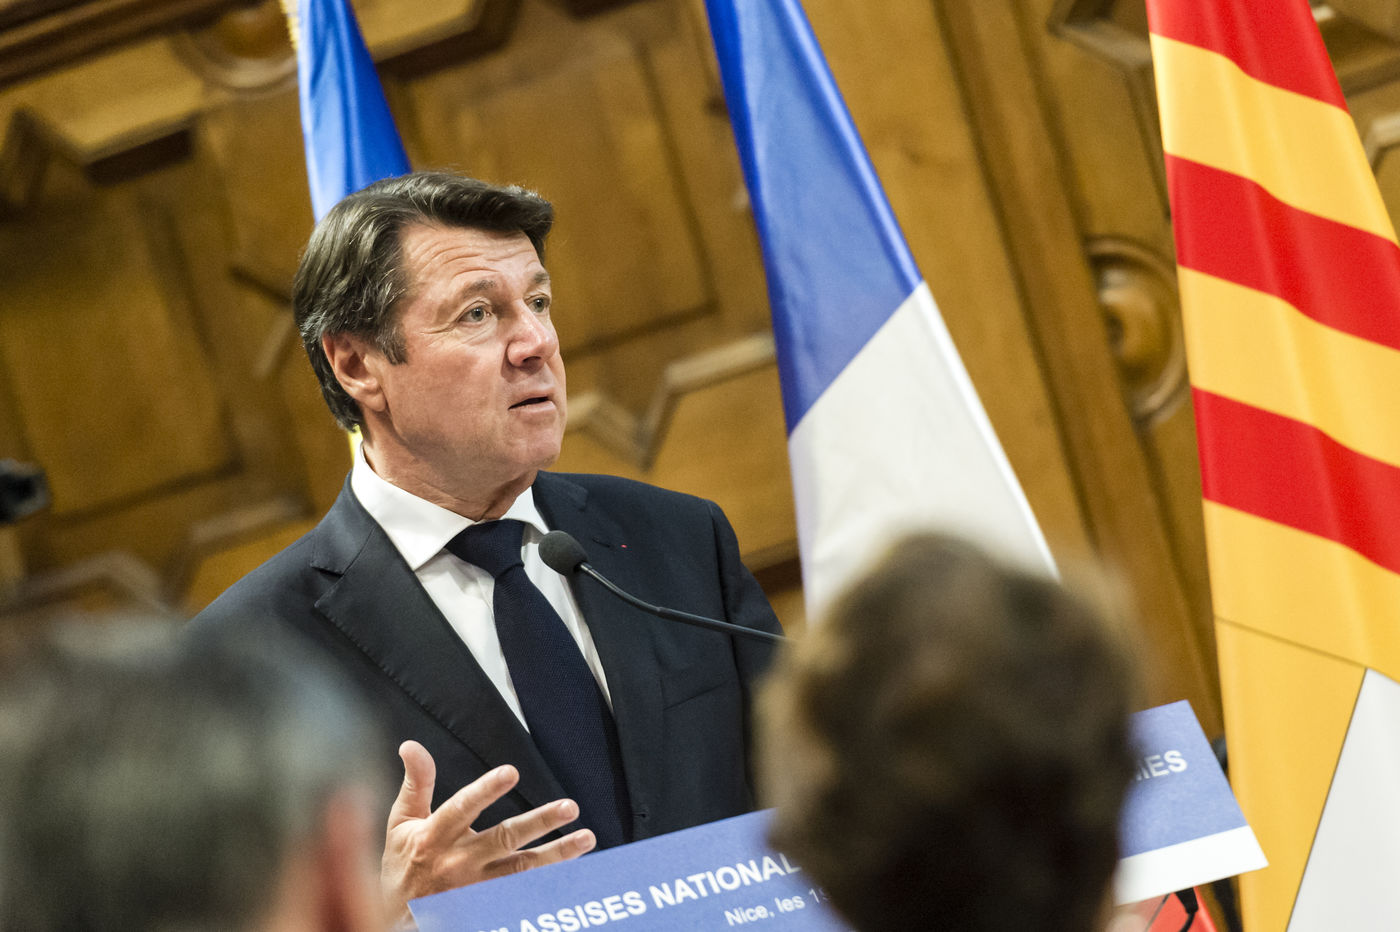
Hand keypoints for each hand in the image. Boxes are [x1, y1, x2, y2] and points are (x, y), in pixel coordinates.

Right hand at [381, 740, 595, 922]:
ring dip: (557, 854)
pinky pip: (524, 894)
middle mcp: (460, 862)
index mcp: (436, 836)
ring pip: (523, 869)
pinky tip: (576, 872)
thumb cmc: (403, 865)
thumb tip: (411, 745)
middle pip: (504, 839)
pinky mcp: (488, 905)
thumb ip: (416, 783)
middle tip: (570, 807)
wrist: (395, 919)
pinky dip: (550, 885)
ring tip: (586, 838)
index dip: (486, 790)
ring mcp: (477, 888)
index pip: (463, 808)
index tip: (511, 772)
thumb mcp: (402, 821)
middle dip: (539, 822)